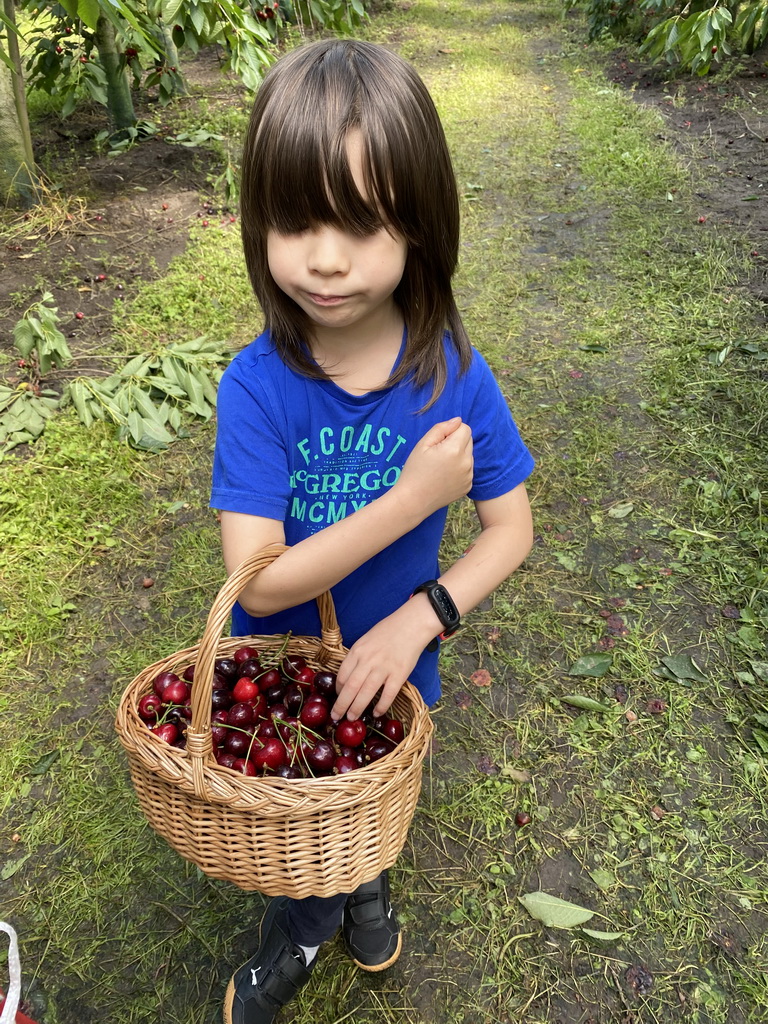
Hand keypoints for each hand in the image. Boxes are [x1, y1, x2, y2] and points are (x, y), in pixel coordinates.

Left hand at [331, 605, 433, 720]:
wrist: (411, 623)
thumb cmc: (388, 630)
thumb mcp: (366, 639)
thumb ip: (358, 656)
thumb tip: (350, 676)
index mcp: (358, 651)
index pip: (342, 675)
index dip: (338, 690)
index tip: (338, 697)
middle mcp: (368, 660)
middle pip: (350, 687)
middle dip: (341, 705)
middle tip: (336, 717)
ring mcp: (384, 668)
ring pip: (366, 693)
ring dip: (357, 708)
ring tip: (352, 718)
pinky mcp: (399, 674)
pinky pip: (388, 694)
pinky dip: (381, 706)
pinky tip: (377, 713)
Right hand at [394, 417, 472, 517]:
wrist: (413, 500)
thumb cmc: (414, 470)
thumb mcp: (423, 444)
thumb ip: (441, 428)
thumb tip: (457, 421)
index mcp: (455, 449)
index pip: (465, 428)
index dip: (451, 431)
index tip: (438, 442)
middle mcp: (467, 462)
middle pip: (468, 441)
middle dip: (456, 442)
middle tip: (438, 454)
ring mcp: (469, 476)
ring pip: (469, 455)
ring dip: (459, 455)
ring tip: (441, 466)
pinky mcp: (468, 486)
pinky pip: (468, 469)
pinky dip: (459, 469)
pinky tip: (444, 476)